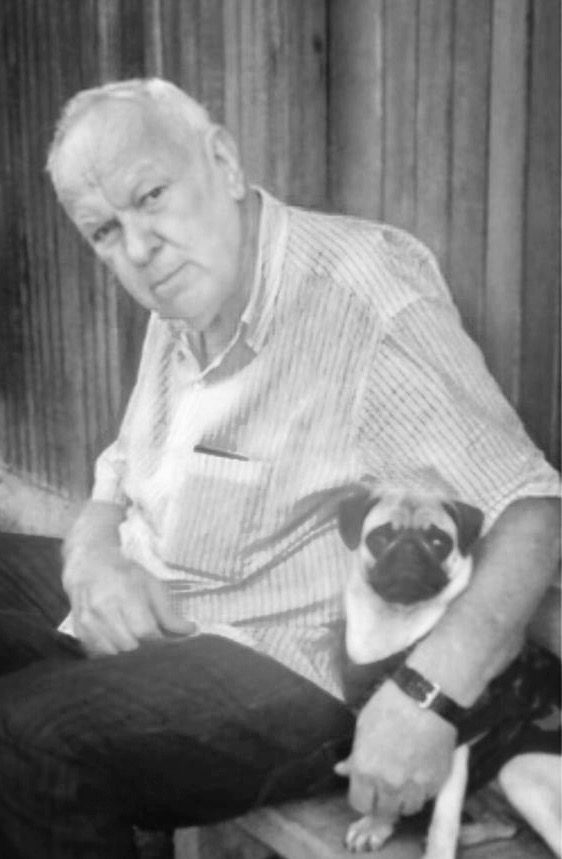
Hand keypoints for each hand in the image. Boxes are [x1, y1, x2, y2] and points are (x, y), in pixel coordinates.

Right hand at [63, 545, 194, 654]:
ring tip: (132, 638)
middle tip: (148, 639)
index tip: (164, 638)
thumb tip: (191, 631)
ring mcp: (87, 622)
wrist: (89, 564)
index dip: (158, 639)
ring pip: (113, 653)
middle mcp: (102, 609)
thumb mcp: (151, 585)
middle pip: (129, 645)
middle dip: (143, 647)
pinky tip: (117, 639)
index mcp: (124, 594)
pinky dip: (111, 651)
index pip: (145, 630)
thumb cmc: (126, 574)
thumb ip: (168, 612)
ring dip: (126, 651)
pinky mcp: (79, 631)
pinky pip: (98, 653)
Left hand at [335, 680, 456, 817]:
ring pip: (408, 808)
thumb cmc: (391, 705)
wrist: (427, 697)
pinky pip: (427, 797)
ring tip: (405, 779)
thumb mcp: (364, 726)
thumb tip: (342, 770)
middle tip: (386, 785)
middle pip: (384, 811)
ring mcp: (415, 786)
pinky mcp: (437, 782)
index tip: (367, 790)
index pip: (360, 804)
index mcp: (365, 770)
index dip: (363, 797)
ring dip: (404, 798)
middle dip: (383, 800)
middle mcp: (389, 784)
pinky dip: (423, 790)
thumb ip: (355, 756)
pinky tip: (421, 771)